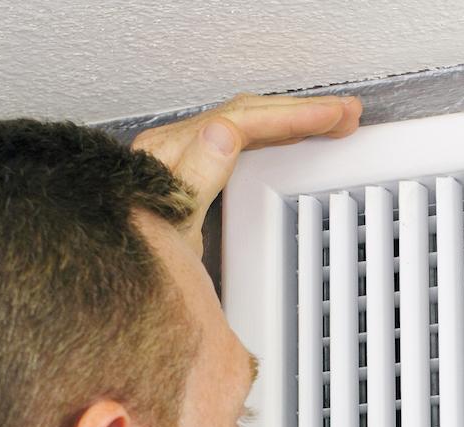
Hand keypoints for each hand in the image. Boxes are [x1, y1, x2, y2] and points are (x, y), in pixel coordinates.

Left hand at [132, 94, 362, 247]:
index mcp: (172, 155)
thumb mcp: (170, 223)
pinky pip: (239, 139)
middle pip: (247, 114)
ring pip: (247, 123)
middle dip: (301, 111)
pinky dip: (273, 135)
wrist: (118, 278)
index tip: (329, 117)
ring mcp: (184, 158)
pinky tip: (292, 137)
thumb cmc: (138, 259)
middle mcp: (176, 149)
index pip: (242, 121)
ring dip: (291, 119)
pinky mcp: (192, 172)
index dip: (290, 116)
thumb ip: (195, 177)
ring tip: (332, 120)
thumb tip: (224, 133)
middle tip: (346, 114)